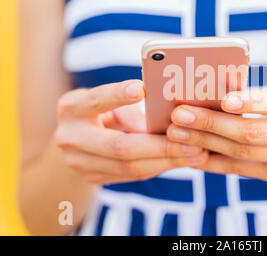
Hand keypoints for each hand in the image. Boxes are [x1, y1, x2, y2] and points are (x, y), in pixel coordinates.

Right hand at [55, 80, 207, 184]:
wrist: (72, 140)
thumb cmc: (99, 109)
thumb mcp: (106, 101)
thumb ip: (128, 108)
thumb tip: (161, 121)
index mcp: (72, 107)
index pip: (96, 100)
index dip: (118, 95)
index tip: (142, 88)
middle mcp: (70, 137)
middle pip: (120, 146)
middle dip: (161, 146)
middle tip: (194, 143)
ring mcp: (78, 163)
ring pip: (130, 167)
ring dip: (167, 161)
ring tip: (196, 154)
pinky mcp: (92, 178)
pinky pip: (132, 175)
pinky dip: (159, 167)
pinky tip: (181, 160)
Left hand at [166, 88, 266, 204]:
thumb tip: (224, 90)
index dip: (253, 101)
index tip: (225, 98)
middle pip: (252, 132)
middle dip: (213, 123)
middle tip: (182, 113)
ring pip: (242, 153)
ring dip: (206, 142)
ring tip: (178, 132)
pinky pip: (241, 170)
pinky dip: (214, 163)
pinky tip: (192, 154)